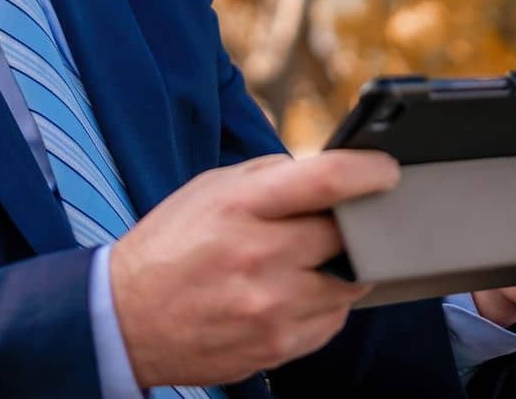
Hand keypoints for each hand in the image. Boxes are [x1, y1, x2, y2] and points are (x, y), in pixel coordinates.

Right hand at [111, 151, 396, 386]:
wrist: (127, 319)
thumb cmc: (173, 244)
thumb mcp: (210, 189)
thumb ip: (272, 176)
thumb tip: (329, 171)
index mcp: (240, 206)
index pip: (326, 181)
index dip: (369, 171)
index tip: (387, 169)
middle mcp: (260, 256)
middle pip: (347, 234)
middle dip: (352, 223)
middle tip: (342, 219)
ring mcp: (272, 307)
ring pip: (349, 281)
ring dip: (339, 266)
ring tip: (305, 259)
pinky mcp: (278, 346)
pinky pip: (334, 320)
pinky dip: (325, 302)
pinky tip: (294, 292)